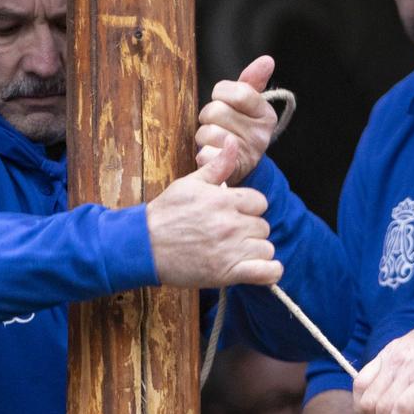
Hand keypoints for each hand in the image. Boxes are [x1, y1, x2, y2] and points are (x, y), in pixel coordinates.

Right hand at [147, 140, 282, 289]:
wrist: (143, 246)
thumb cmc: (165, 214)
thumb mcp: (189, 183)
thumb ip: (218, 165)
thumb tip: (233, 141)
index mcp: (224, 199)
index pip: (259, 202)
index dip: (248, 209)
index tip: (234, 215)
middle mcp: (231, 223)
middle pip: (263, 226)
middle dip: (249, 230)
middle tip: (228, 235)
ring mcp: (231, 249)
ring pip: (266, 248)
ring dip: (254, 251)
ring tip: (235, 252)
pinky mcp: (229, 272)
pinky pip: (268, 272)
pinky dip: (270, 272)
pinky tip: (262, 269)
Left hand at [195, 55, 279, 184]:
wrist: (242, 168)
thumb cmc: (240, 129)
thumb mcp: (249, 104)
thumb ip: (253, 81)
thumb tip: (267, 60)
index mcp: (266, 115)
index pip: (238, 91)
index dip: (222, 94)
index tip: (224, 101)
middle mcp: (260, 135)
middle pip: (217, 110)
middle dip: (209, 116)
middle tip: (217, 124)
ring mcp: (247, 154)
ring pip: (207, 131)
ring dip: (204, 135)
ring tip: (215, 140)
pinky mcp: (230, 170)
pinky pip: (206, 153)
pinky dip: (204, 153)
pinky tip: (212, 154)